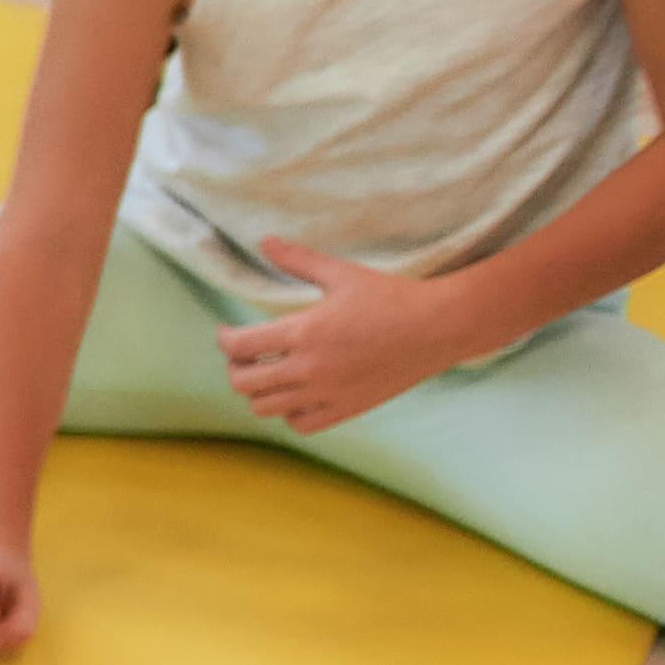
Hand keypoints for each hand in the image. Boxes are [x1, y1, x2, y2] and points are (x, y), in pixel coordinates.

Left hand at [218, 240, 473, 433]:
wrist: (441, 326)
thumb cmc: (392, 296)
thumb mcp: (342, 274)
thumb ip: (298, 259)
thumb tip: (263, 240)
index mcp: (304, 332)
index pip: (239, 346)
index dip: (224, 340)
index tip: (227, 334)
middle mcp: (310, 368)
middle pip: (243, 384)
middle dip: (235, 368)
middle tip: (244, 356)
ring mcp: (328, 393)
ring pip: (266, 408)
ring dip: (258, 392)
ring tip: (267, 373)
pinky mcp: (348, 409)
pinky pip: (300, 424)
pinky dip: (289, 412)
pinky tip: (296, 393)